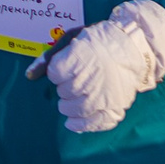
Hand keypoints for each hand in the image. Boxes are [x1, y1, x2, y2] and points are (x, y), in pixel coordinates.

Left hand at [44, 0, 164, 133]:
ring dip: (69, 104)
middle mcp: (89, 81)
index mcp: (78, 59)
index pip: (54, 74)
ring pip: (72, 109)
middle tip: (77, 77)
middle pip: (62, 91)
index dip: (58, 70)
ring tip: (76, 94)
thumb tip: (30, 76)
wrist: (134, 48)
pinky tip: (73, 122)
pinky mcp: (113, 109)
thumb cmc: (99, 41)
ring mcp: (102, 98)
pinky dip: (80, 124)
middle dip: (65, 85)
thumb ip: (48, 58)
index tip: (68, 65)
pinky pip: (92, 124)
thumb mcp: (72, 39)